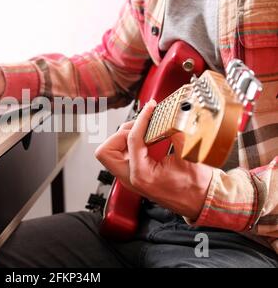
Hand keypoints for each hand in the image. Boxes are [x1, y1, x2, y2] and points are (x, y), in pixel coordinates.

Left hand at [95, 100, 212, 219]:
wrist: (201, 201)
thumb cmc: (196, 186)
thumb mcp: (188, 155)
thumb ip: (175, 132)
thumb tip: (170, 114)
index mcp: (142, 175)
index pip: (131, 139)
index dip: (141, 119)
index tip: (150, 108)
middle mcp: (131, 178)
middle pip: (107, 151)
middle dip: (121, 133)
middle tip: (141, 125)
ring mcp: (130, 178)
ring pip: (111, 153)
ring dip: (124, 138)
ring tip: (144, 130)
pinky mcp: (134, 175)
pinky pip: (121, 156)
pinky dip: (130, 144)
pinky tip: (146, 138)